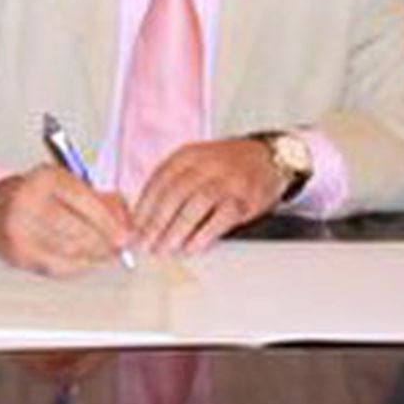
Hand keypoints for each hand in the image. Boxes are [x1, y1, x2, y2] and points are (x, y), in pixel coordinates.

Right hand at [0, 166, 133, 275]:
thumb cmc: (41, 196)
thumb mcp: (68, 184)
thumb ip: (101, 199)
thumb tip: (126, 224)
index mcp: (44, 178)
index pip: (83, 200)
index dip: (108, 221)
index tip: (124, 235)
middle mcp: (28, 201)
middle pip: (77, 230)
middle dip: (103, 242)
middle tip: (118, 248)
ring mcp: (20, 230)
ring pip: (70, 251)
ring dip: (94, 256)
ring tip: (105, 253)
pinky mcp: (19, 254)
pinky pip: (58, 266)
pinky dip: (78, 266)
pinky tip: (85, 260)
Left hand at [132, 138, 283, 254]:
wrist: (269, 158)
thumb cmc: (226, 166)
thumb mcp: (196, 163)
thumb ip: (173, 183)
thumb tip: (145, 216)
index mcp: (187, 155)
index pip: (159, 180)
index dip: (144, 206)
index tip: (134, 227)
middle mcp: (206, 164)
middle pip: (174, 193)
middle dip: (156, 222)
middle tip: (145, 243)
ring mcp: (227, 180)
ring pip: (195, 205)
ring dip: (176, 230)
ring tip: (165, 248)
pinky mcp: (245, 198)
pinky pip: (221, 218)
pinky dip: (204, 234)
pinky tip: (192, 247)